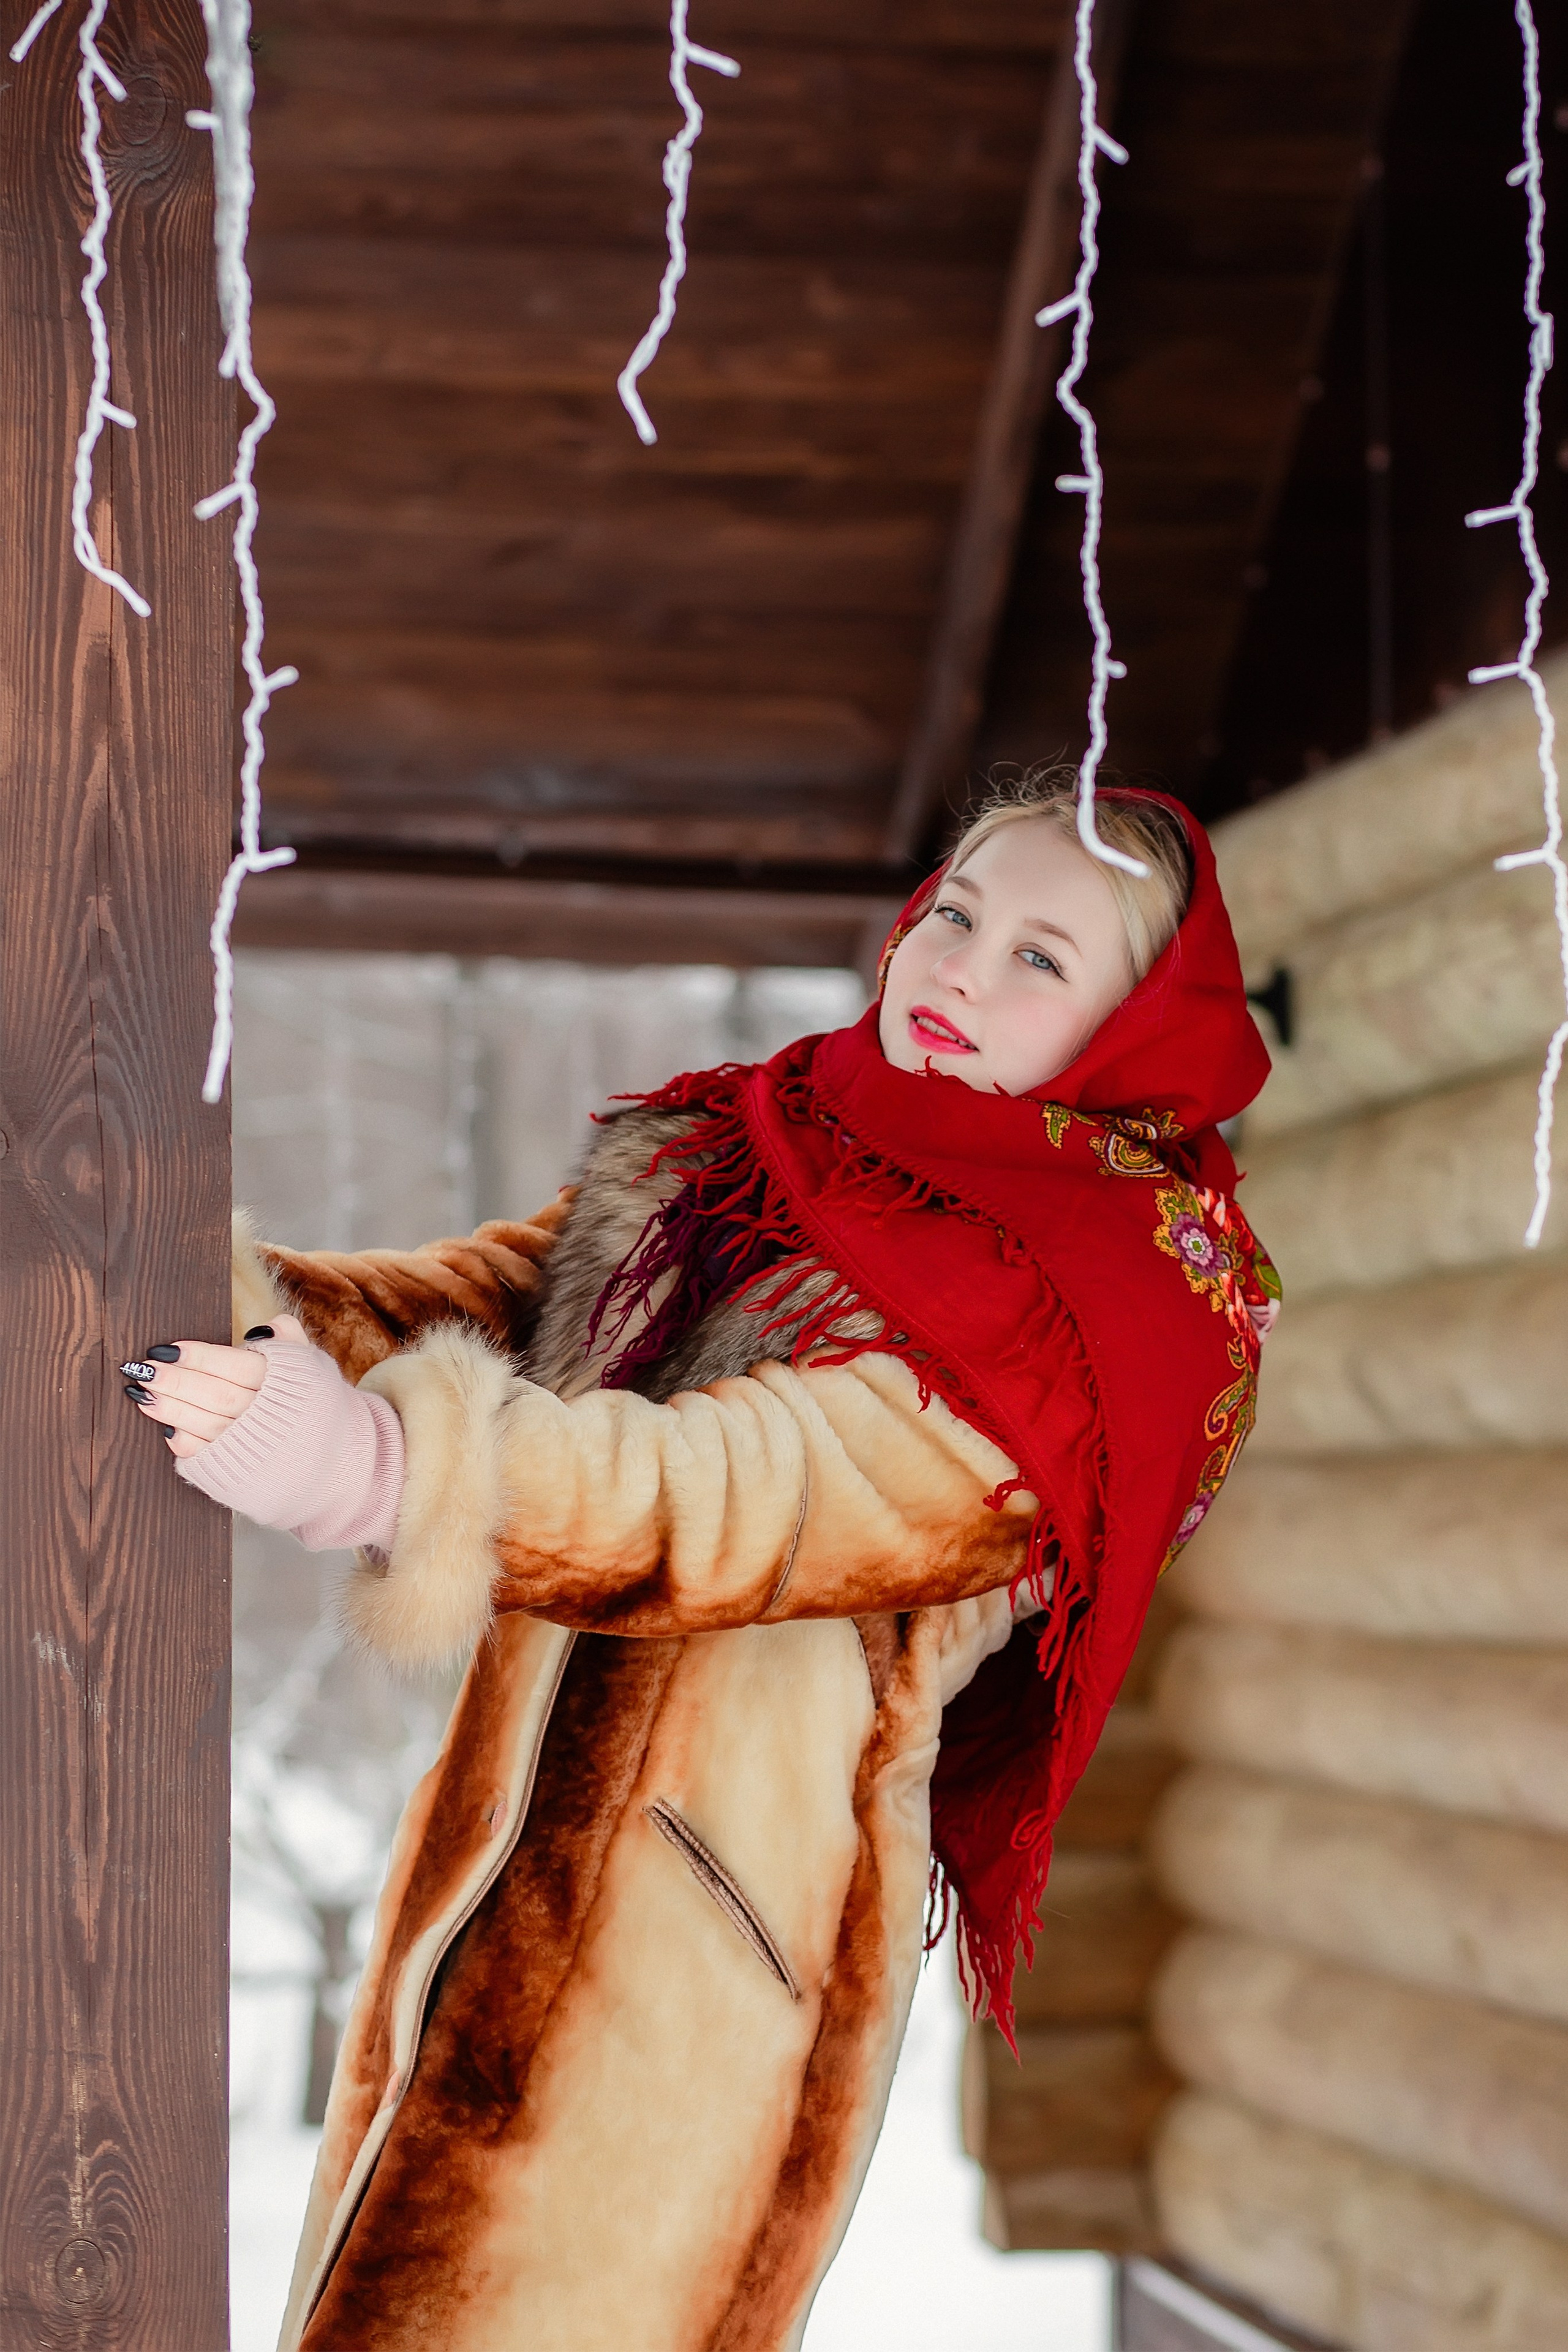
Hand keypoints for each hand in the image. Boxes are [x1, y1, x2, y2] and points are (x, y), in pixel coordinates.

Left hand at [121, 1315, 309, 1458]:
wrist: (337, 1464)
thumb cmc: (315, 1406)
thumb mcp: (311, 1367)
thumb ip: (287, 1340)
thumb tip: (258, 1329)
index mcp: (286, 1385)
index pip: (235, 1365)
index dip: (199, 1356)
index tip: (167, 1348)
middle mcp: (267, 1418)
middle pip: (214, 1395)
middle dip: (174, 1381)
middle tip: (141, 1368)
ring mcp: (251, 1449)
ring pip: (203, 1425)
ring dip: (168, 1408)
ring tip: (140, 1392)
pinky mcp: (237, 1474)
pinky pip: (204, 1456)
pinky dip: (182, 1441)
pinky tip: (165, 1426)